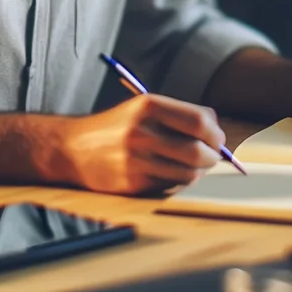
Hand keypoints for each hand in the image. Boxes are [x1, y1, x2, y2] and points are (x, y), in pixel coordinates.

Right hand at [60, 94, 225, 194]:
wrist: (73, 149)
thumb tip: (217, 129)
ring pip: (188, 173)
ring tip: (193, 166)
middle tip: (212, 157)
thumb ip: (179, 115)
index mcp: (148, 106)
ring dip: (198, 172)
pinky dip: (177, 181)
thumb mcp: (143, 108)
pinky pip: (170, 185)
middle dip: (212, 157)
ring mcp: (137, 160)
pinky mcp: (133, 183)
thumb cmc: (116, 127)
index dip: (215, 133)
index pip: (199, 122)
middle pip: (197, 151)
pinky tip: (170, 172)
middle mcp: (142, 132)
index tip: (217, 139)